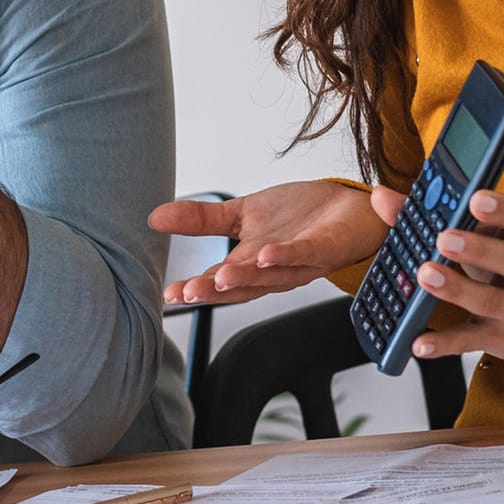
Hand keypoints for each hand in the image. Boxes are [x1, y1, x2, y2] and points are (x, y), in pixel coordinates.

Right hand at [149, 181, 387, 304]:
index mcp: (250, 264)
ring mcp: (299, 262)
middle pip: (240, 286)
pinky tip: (265, 253)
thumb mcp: (241, 213)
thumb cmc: (298, 217)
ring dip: (245, 278)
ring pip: (269, 276)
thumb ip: (200, 219)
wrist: (349, 209)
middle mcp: (273, 271)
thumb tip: (154, 217)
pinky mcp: (323, 247)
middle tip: (188, 293)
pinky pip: (303, 254)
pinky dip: (284, 255)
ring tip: (220, 277)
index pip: (218, 281)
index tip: (170, 295)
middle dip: (215, 291)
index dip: (195, 290)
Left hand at [381, 186, 503, 360]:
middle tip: (444, 239)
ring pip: (490, 300)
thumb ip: (433, 214)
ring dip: (456, 289)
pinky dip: (443, 344)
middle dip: (478, 249)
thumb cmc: (502, 264)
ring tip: (426, 275)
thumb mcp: (483, 235)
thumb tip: (381, 198)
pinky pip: (469, 340)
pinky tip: (418, 343)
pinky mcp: (499, 338)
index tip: (476, 199)